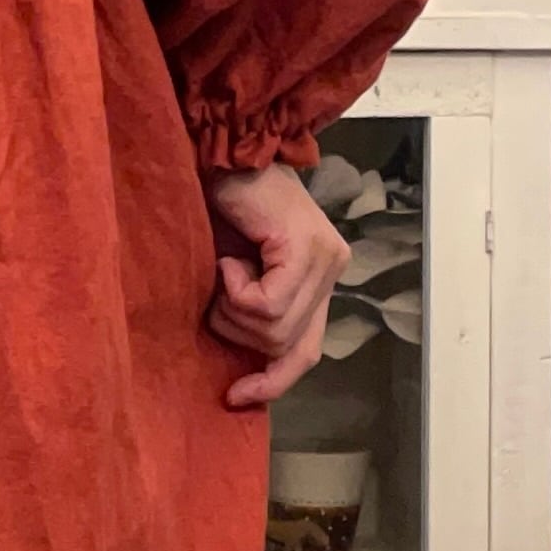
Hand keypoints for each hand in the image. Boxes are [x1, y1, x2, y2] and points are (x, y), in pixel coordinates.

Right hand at [203, 160, 349, 410]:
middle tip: (218, 291)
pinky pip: (266, 304)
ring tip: (224, 268)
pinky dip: (235, 290)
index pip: (307, 350)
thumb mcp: (236, 274)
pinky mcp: (307, 249)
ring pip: (275, 329)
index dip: (274, 381)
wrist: (219, 155)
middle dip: (239, 331)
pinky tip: (229, 258)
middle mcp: (333, 268)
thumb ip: (254, 311)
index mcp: (320, 277)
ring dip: (232, 308)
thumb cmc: (217, 209)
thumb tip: (247, 365)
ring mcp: (325, 258)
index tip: (235, 395)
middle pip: (288, 345)